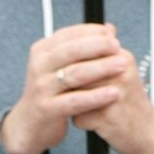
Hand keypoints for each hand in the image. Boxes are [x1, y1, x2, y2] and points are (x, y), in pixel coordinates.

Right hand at [0, 23, 129, 153]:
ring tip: (122, 66)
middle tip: (118, 46)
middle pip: (71, 51)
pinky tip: (113, 93)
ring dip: (102, 68)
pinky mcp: (46, 109)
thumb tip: (110, 29)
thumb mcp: (63, 65)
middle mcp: (39, 66)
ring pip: (74, 74)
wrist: (31, 124)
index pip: (68, 34)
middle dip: (98, 46)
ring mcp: (41, 88)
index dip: (92, 32)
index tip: (111, 34)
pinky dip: (96, 96)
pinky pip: (75, 101)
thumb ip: (83, 47)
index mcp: (42, 50)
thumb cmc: (52, 90)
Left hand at [70, 42, 153, 153]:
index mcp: (122, 57)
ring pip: (74, 94)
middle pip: (76, 72)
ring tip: (87, 106)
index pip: (85, 51)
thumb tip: (96, 30)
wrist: (148, 130)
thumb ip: (105, 53)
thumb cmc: (129, 100)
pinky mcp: (109, 117)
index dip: (72, 64)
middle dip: (70, 85)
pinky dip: (82, 122)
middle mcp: (120, 73)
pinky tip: (95, 121)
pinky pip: (79, 117)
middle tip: (76, 92)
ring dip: (74, 102)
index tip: (72, 73)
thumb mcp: (123, 70)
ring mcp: (115, 95)